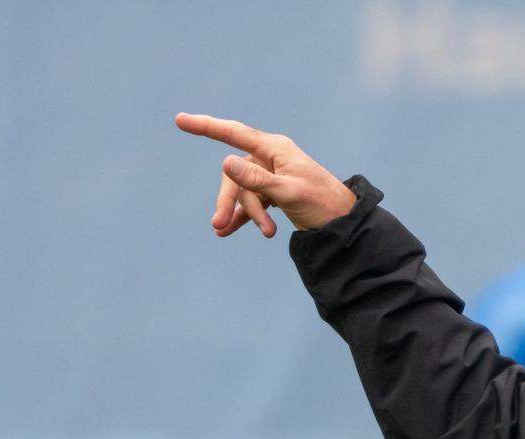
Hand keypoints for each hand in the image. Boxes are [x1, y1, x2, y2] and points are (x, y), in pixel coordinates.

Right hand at [174, 113, 356, 236]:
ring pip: (244, 191)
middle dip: (229, 200)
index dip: (206, 126)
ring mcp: (271, 174)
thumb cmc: (321, 203)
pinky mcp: (274, 192)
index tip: (180, 120)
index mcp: (275, 149)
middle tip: (219, 225)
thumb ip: (256, 180)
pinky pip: (251, 202)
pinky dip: (245, 216)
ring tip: (265, 233)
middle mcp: (271, 157)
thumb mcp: (288, 192)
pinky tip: (229, 230)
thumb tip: (225, 162)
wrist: (344, 223)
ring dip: (246, 213)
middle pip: (235, 174)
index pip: (234, 133)